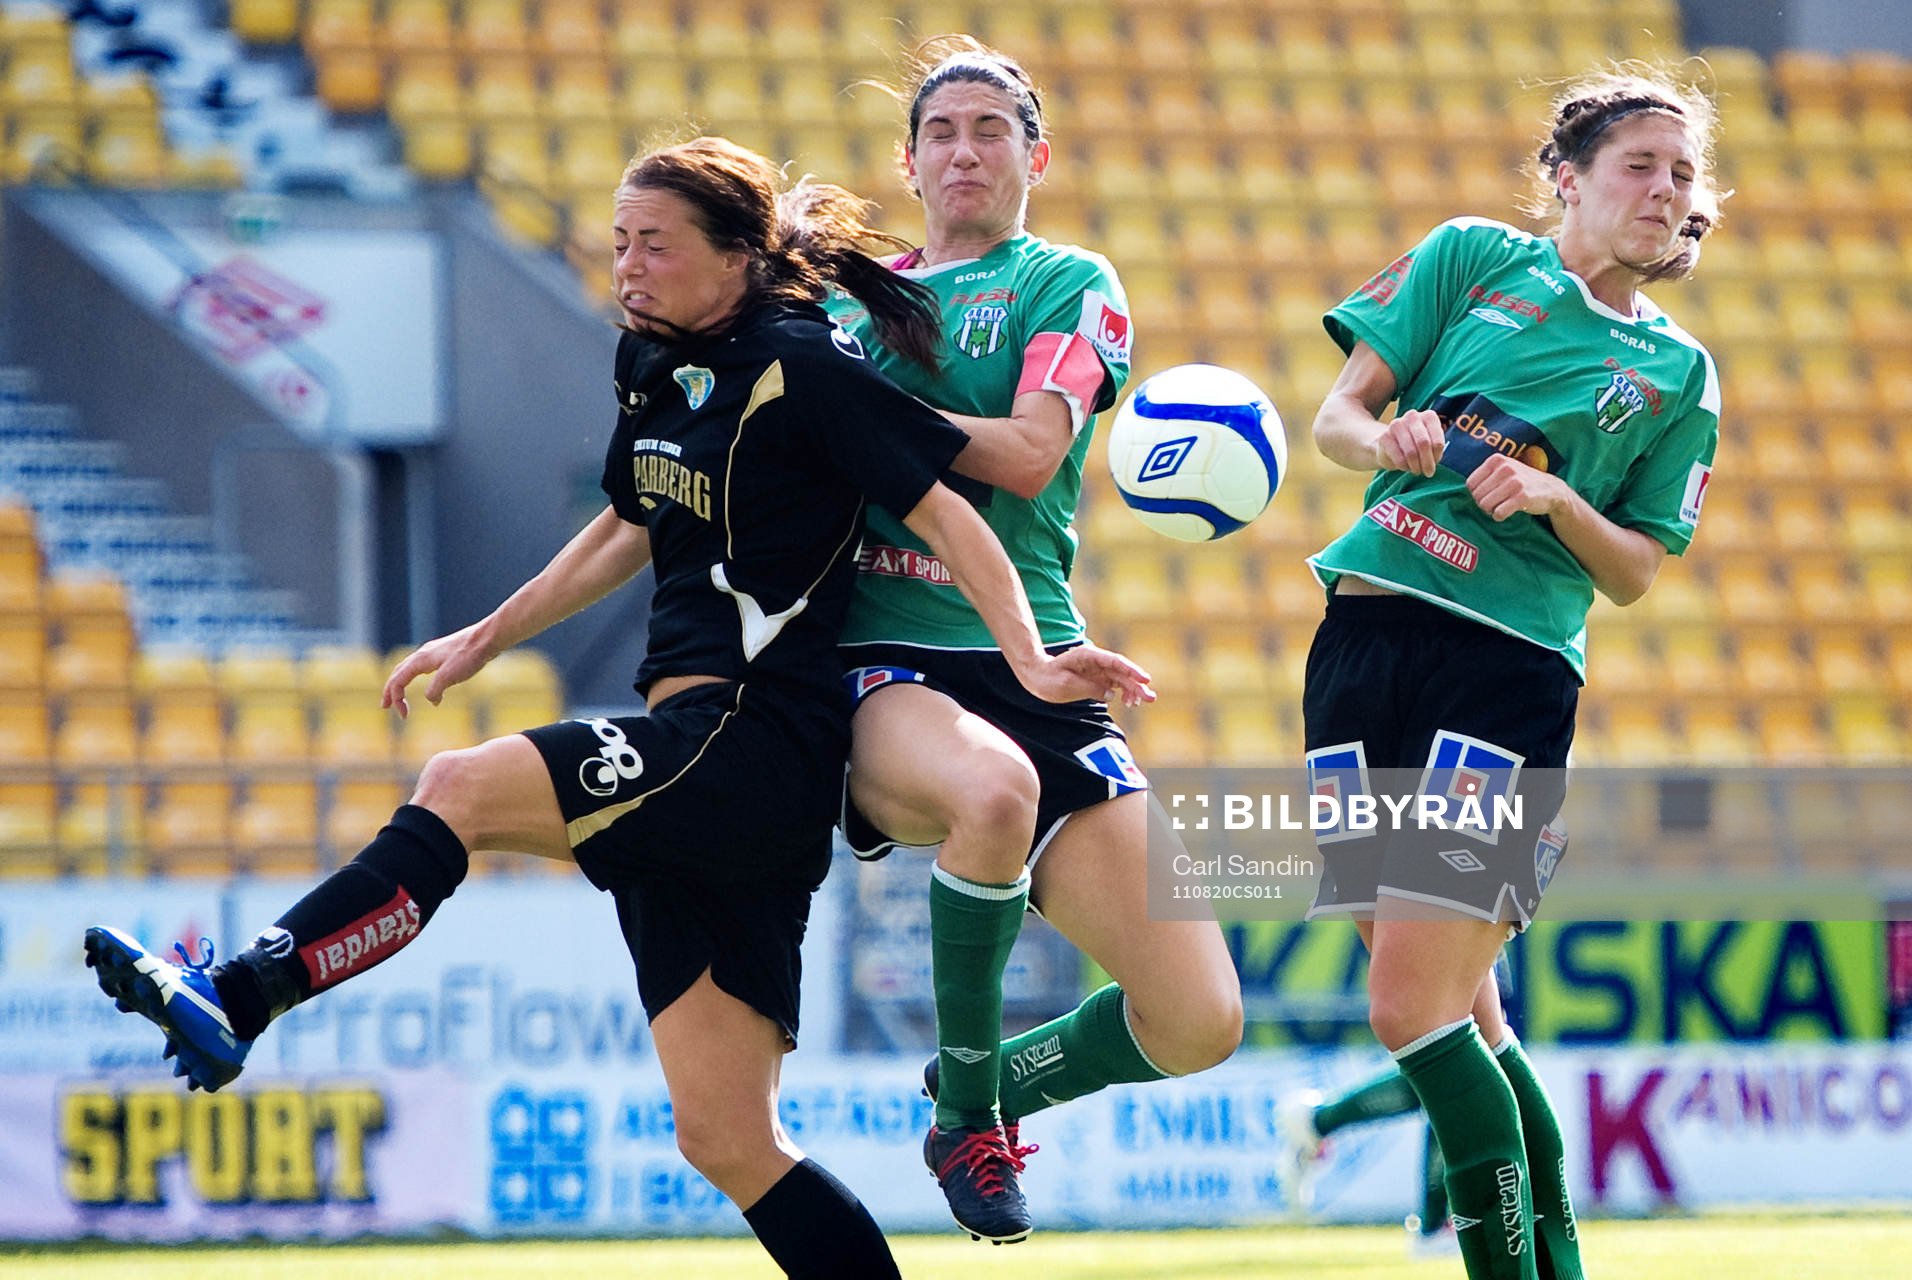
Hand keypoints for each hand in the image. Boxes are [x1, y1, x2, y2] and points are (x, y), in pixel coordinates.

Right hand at [381, 624, 495, 717]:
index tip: (403, 716)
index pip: (397, 681)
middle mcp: (422, 654)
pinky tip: (431, 688)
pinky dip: (418, 678)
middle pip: (398, 673)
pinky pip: (423, 667)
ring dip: (402, 683)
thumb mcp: (449, 677)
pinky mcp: (444, 654)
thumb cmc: (469, 656)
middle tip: (386, 706)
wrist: (487, 638)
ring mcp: (433, 652)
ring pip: (409, 668)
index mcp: (420, 660)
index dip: (396, 699)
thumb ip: (435, 691)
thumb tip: (432, 701)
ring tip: (399, 697)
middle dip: (391, 691)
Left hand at [1014, 643, 1154, 707]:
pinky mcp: (1096, 679)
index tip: (1145, 679)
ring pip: (1120, 678)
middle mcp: (1096, 661)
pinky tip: (1129, 702)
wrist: (1035, 676)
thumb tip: (1111, 695)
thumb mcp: (1068, 686)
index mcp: (1089, 656)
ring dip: (1132, 690)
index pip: (1115, 662)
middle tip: (1151, 698)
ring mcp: (1097, 669)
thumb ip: (1091, 690)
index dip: (1132, 670)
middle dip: (1137, 684)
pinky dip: (1122, 693)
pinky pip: (1114, 685)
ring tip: (1142, 702)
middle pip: (1121, 671)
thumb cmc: (1048, 679)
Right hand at [1373, 409, 1445, 474]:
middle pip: (1424, 444)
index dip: (1437, 456)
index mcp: (1429, 417)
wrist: (1391, 446)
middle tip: (1428, 473)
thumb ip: (1435, 451)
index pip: (1437, 440)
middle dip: (1427, 462)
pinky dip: (1404, 466)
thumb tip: (1432, 463)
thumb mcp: (1431, 445)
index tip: (1435, 464)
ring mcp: (1397, 424)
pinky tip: (1405, 467)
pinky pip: (1398, 457)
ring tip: (1416, 470)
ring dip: (1415, 466)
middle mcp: (1413, 416)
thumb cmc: (1416, 445)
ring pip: (1411, 451)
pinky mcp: (1384, 436)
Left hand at [1467, 454, 1571, 521]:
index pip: (1470, 484)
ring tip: (1502, 506)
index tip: (1488, 495)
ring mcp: (1514, 482)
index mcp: (1496, 460)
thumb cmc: (1521, 481)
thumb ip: (1486, 474)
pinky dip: (1500, 516)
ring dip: (1491, 511)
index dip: (1477, 493)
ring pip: (1485, 505)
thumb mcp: (1504, 469)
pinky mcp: (1522, 497)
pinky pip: (1498, 513)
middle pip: (1477, 496)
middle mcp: (1505, 468)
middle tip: (1496, 503)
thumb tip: (1466, 488)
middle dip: (1483, 504)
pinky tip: (1508, 512)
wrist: (1552, 490)